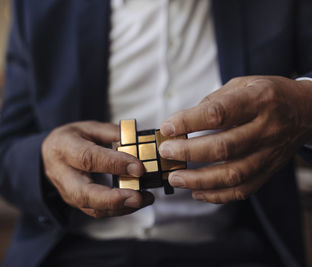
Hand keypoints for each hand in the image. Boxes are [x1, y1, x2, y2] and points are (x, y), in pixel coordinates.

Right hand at [42, 121, 153, 217]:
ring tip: (144, 199)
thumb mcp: (89, 127)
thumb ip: (112, 133)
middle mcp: (62, 173)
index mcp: (64, 148)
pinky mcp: (75, 203)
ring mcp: (67, 192)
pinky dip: (118, 210)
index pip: (89, 158)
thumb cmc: (71, 139)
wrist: (48, 155)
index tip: (138, 168)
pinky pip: (96, 211)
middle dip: (113, 198)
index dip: (114, 164)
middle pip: (84, 193)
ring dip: (120, 207)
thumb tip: (137, 141)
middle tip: (137, 197)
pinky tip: (135, 202)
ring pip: (91, 207)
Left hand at [159, 76, 311, 203]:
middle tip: (166, 153)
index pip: (219, 113)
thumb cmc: (268, 94)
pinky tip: (197, 192)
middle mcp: (266, 128)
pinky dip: (218, 195)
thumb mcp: (243, 84)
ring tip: (175, 177)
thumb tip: (182, 123)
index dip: (189, 122)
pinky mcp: (269, 170)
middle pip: (224, 147)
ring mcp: (269, 153)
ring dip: (199, 180)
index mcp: (258, 100)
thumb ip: (214, 101)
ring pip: (233, 174)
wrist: (307, 110)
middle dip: (189, 152)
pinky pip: (244, 189)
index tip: (167, 128)